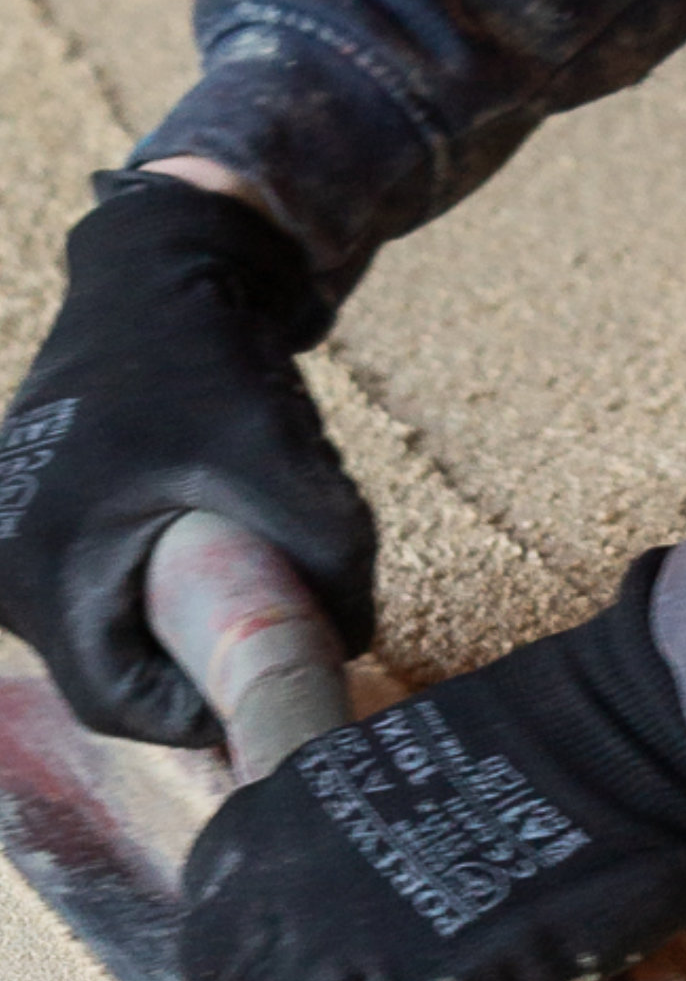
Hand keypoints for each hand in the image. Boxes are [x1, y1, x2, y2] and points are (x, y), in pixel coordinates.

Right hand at [0, 170, 374, 742]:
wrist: (155, 265)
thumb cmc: (203, 355)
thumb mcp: (280, 456)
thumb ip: (330, 555)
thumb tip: (355, 641)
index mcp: (41, 565)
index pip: (119, 702)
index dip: (201, 714)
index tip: (269, 690)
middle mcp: (3, 565)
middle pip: (112, 668)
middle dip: (195, 657)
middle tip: (269, 626)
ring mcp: (8, 540)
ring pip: (110, 626)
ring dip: (178, 614)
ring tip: (239, 557)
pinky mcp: (29, 518)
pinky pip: (97, 584)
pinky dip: (156, 578)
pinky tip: (202, 531)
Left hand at [180, 554, 685, 980]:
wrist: (630, 737)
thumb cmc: (535, 736)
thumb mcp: (389, 760)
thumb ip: (333, 829)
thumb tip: (314, 887)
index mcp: (282, 811)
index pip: (209, 916)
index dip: (255, 941)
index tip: (306, 940)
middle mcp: (295, 881)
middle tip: (369, 976)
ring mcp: (354, 944)